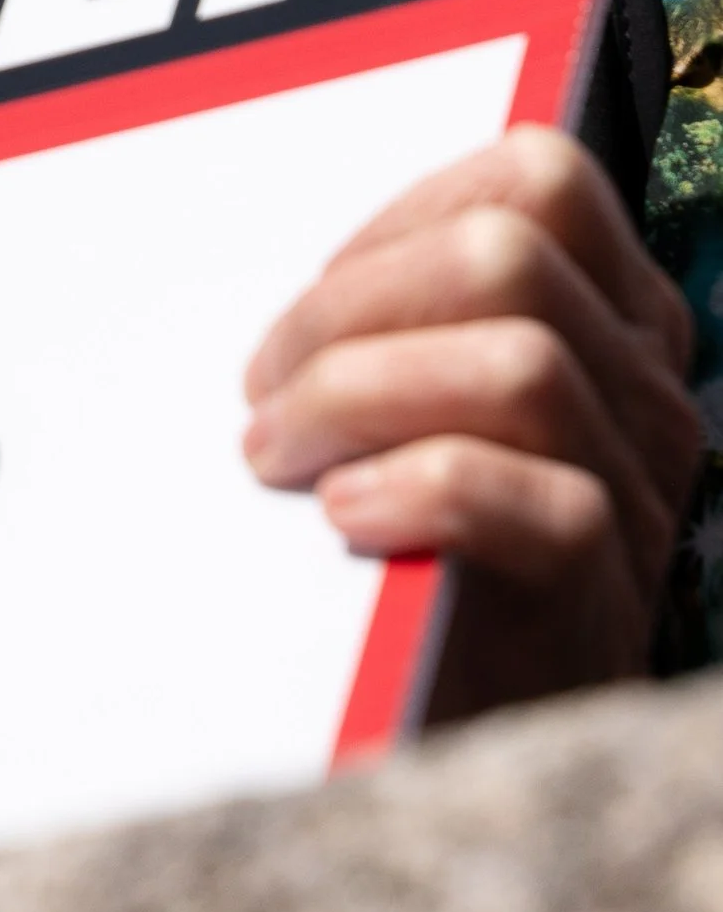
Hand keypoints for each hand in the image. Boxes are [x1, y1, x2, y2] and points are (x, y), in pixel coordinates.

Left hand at [243, 127, 702, 721]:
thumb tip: (286, 279)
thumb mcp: (420, 405)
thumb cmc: (417, 547)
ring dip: (357, 394)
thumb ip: (400, 322)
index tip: (310, 306)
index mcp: (612, 321)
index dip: (400, 219)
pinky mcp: (601, 587)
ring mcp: (634, 489)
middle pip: (509, 255)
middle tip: (267, 392)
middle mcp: (643, 392)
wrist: (457, 731)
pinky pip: (524, 497)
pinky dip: (418, 488)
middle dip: (349, 308)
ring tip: (281, 454)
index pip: (537, 180)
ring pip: (519, 365)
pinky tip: (347, 513)